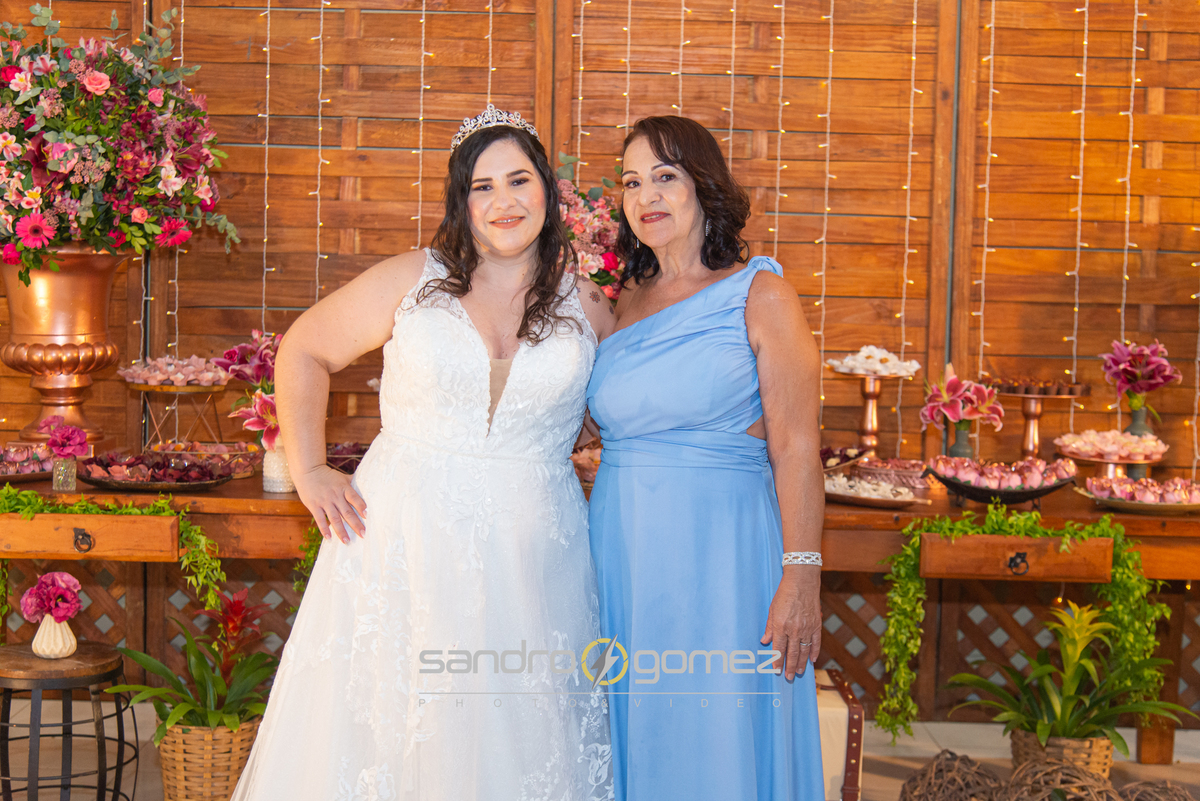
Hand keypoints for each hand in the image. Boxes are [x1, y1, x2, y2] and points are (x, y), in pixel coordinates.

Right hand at [294, 464, 366, 543]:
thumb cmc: (328, 475)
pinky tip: (329, 538)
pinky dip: (324, 529)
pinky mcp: (314, 506)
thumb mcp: (342, 477)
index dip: (360, 506)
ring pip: (334, 518)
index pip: (354, 498)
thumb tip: (369, 484)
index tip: (367, 516)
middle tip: (363, 534)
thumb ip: (353, 483)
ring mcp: (324, 502)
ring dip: (341, 531)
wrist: (308, 471)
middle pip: (347, 512)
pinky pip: (320, 520)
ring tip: (347, 541)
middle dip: (356, 524)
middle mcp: (335, 496)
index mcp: (344, 488)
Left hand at [760, 564, 821, 680]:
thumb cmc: (785, 593)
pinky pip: (816, 642)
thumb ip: (769, 626)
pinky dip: (814, 652)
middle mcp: (793, 629)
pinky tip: (812, 660)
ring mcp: (806, 628)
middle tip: (789, 677)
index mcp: (780, 625)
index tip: (776, 670)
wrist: (802, 582)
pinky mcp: (816, 624)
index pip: (778, 648)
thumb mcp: (772, 609)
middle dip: (790, 667)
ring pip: (804, 651)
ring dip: (802, 663)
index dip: (777, 661)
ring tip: (800, 672)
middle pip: (792, 653)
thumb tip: (765, 641)